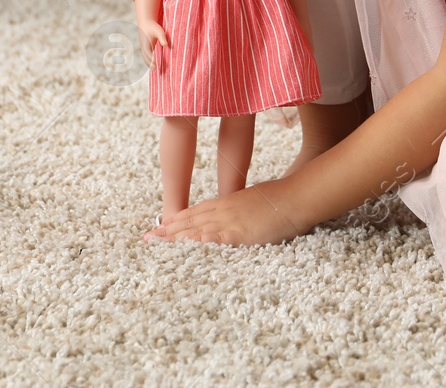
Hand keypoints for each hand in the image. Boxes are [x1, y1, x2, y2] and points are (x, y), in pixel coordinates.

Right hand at [139, 20, 166, 66]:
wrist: (145, 21)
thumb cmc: (152, 26)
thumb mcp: (159, 31)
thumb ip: (162, 38)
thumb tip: (165, 45)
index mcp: (145, 43)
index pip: (148, 53)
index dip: (151, 59)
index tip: (154, 64)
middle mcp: (143, 46)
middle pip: (145, 57)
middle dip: (149, 63)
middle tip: (154, 69)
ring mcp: (144, 46)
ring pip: (145, 56)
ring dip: (149, 62)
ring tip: (154, 68)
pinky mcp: (146, 46)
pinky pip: (147, 54)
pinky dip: (149, 59)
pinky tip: (154, 62)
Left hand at [143, 178, 312, 245]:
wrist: (297, 196)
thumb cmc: (281, 198)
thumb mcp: (255, 201)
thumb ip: (241, 209)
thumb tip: (237, 216)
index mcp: (227, 202)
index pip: (196, 212)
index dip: (177, 220)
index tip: (161, 226)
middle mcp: (224, 209)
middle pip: (189, 220)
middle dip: (167, 229)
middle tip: (148, 237)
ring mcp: (230, 220)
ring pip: (195, 230)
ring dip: (173, 237)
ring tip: (155, 242)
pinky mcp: (240, 233)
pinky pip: (214, 240)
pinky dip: (197, 244)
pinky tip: (184, 248)